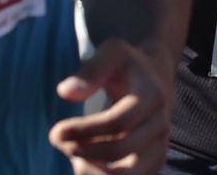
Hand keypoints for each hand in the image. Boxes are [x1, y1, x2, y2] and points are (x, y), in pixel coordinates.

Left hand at [49, 38, 169, 173]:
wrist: (155, 78)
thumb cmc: (127, 65)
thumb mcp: (112, 53)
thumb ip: (91, 70)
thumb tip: (65, 92)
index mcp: (152, 96)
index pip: (120, 122)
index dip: (85, 131)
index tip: (55, 130)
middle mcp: (161, 124)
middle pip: (121, 150)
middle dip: (82, 149)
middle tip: (57, 137)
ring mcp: (160, 146)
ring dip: (92, 171)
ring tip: (74, 154)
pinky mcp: (154, 162)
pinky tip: (85, 162)